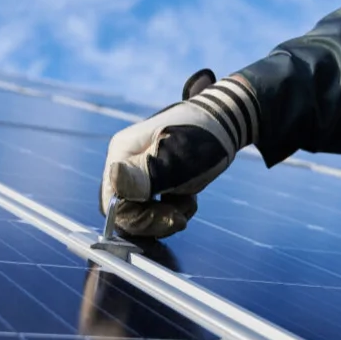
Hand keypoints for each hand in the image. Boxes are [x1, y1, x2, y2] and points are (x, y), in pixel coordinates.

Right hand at [99, 69, 260, 238]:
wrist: (226, 120)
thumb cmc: (202, 136)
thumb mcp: (177, 158)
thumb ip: (146, 173)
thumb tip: (115, 179)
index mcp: (122, 154)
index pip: (114, 203)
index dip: (140, 219)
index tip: (173, 218)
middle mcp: (124, 163)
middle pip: (126, 210)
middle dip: (157, 218)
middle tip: (184, 214)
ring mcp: (139, 171)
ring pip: (142, 212)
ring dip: (168, 214)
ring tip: (190, 200)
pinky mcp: (155, 179)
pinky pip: (156, 207)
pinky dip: (174, 208)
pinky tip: (190, 198)